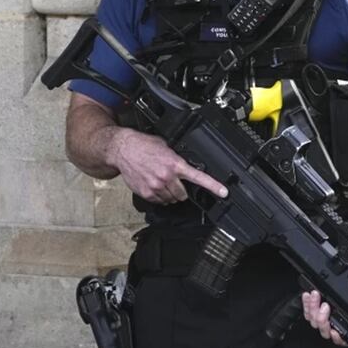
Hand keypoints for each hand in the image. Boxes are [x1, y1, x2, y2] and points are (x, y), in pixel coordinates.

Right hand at [106, 128, 228, 203]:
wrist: (124, 150)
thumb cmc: (145, 146)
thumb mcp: (167, 147)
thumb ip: (178, 159)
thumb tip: (189, 165)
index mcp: (175, 164)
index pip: (199, 178)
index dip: (214, 186)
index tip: (224, 193)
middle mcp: (167, 177)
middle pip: (183, 194)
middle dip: (182, 190)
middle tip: (175, 182)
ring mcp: (156, 187)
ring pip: (171, 199)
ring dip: (170, 194)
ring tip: (162, 181)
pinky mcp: (146, 193)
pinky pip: (159, 201)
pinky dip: (159, 196)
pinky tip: (154, 185)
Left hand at [302, 258, 347, 346]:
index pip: (343, 338)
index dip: (338, 338)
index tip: (334, 331)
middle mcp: (339, 318)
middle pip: (325, 330)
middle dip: (322, 319)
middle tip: (325, 306)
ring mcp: (326, 311)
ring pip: (314, 320)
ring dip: (313, 309)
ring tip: (317, 295)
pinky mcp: (317, 302)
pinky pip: (308, 309)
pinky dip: (307, 303)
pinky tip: (309, 295)